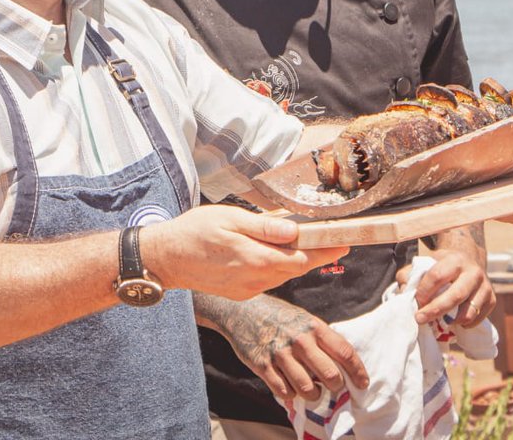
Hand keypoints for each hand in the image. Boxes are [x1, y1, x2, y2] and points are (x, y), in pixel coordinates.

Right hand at [144, 206, 348, 300]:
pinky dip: (276, 267)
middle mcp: (256, 279)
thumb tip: (295, 231)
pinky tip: (273, 254)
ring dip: (295, 261)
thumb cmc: (195, 232)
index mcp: (256, 259)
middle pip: (296, 268)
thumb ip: (264, 228)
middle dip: (315, 255)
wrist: (166, 259)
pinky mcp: (240, 293)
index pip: (302, 259)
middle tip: (332, 240)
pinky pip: (267, 280)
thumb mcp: (229, 218)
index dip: (325, 252)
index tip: (345, 244)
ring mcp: (248, 289)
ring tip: (305, 243)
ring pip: (282, 275)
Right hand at [208, 294, 368, 404]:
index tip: (362, 384)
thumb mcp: (304, 320)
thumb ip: (322, 340)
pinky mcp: (262, 365)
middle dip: (336, 386)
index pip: (344, 352)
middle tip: (333, 387)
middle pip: (330, 374)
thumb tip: (344, 366)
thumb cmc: (280, 317)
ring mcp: (280, 353)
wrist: (242, 310)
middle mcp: (299, 339)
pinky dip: (291, 395)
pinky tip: (290, 387)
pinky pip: (284, 391)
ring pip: (308, 388)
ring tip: (312, 391)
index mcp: (314, 326)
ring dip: (313, 395)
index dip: (357, 371)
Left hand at [399, 249, 494, 327]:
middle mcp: (473, 272)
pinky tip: (453, 320)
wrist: (469, 260)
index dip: (424, 291)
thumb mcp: (425, 263)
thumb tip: (403, 293)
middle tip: (420, 319)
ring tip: (438, 321)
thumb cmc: (442, 266)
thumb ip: (410, 275)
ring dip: (449, 321)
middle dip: (434, 310)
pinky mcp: (492, 299)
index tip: (415, 301)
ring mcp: (485, 286)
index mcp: (455, 260)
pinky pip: (476, 319)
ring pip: (468, 312)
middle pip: (454, 296)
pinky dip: (463, 325)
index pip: (437, 276)